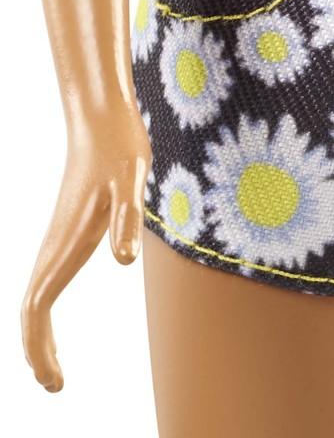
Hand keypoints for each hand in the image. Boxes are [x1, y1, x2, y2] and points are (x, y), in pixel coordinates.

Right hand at [20, 97, 152, 391]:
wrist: (103, 117)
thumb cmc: (119, 147)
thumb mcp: (131, 179)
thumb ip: (126, 217)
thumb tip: (124, 261)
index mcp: (64, 243)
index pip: (37, 308)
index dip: (39, 346)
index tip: (53, 380)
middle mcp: (54, 246)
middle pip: (31, 310)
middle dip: (37, 351)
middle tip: (55, 387)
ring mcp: (58, 240)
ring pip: (34, 298)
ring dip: (38, 336)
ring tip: (53, 373)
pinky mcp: (69, 233)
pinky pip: (45, 282)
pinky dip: (43, 313)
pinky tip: (53, 325)